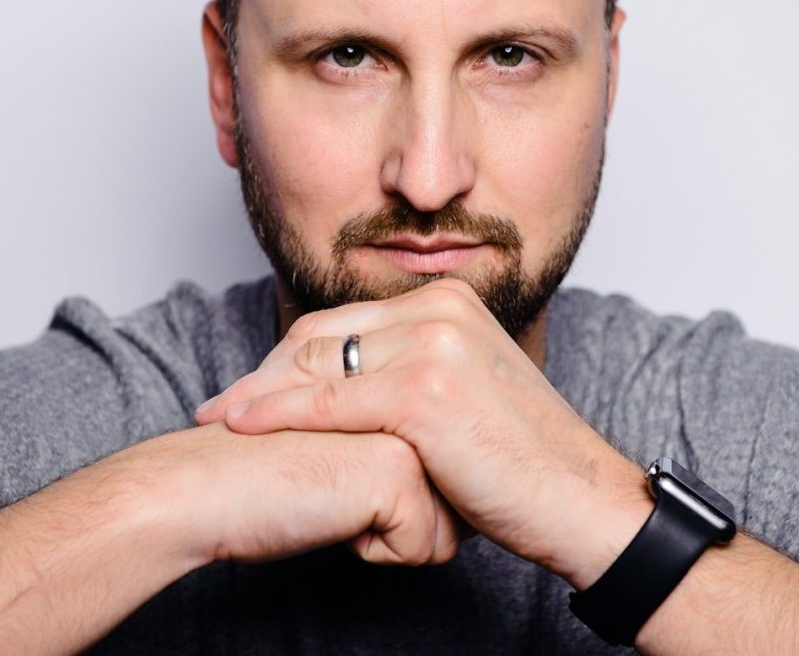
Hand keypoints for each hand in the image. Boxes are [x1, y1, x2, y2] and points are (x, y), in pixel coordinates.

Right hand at [158, 424, 462, 566]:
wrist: (204, 486)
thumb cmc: (268, 475)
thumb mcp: (346, 451)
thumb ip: (392, 450)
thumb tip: (448, 492)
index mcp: (398, 384)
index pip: (442, 473)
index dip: (400, 504)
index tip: (351, 490)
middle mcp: (409, 397)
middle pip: (451, 499)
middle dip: (402, 520)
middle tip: (337, 496)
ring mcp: (408, 428)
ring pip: (444, 526)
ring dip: (388, 536)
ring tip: (331, 502)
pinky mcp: (397, 470)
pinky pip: (419, 548)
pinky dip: (374, 552)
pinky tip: (329, 516)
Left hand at [194, 279, 649, 586]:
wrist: (580, 499)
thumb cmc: (523, 460)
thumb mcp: (466, 390)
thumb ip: (413, 368)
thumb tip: (351, 384)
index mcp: (448, 299)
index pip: (341, 319)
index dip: (286, 356)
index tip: (250, 389)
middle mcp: (438, 307)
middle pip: (319, 334)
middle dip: (262, 373)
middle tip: (221, 407)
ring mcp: (432, 344)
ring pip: (315, 364)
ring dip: (258, 396)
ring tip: (218, 421)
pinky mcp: (423, 391)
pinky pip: (327, 402)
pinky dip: (275, 415)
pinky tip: (240, 428)